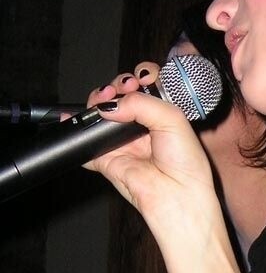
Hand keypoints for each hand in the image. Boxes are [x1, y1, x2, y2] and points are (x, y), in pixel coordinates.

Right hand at [83, 61, 220, 244]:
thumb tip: (112, 104)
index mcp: (162, 115)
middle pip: (119, 96)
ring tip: (103, 100)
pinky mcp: (107, 158)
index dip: (138, 78)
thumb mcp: (173, 119)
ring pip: (100, 113)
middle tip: (122, 89)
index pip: (144, 86)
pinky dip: (75, 129)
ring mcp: (123, 142)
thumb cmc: (186, 163)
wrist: (176, 195)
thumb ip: (141, 103)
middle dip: (116, 86)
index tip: (139, 80)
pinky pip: (86, 143)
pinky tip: (73, 117)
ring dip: (97, 101)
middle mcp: (142, 126)